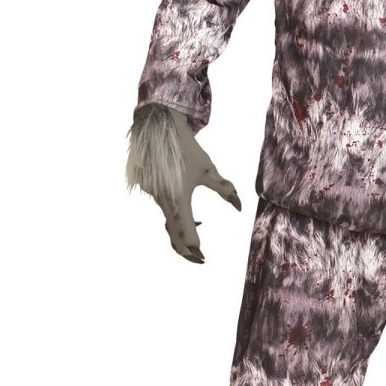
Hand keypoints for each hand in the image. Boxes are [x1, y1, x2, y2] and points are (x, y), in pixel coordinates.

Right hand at [126, 105, 240, 262]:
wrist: (159, 128)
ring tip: (198, 226)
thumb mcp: (208, 170)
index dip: (195, 249)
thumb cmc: (186, 148)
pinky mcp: (146, 188)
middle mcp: (162, 201)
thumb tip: (239, 207)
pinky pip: (161, 206)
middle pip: (172, 235)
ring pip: (166, 220)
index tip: (204, 257)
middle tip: (198, 257)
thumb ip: (225, 190)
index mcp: (179, 199)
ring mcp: (152, 195)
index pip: (187, 234)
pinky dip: (173, 212)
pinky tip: (183, 204)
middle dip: (185, 249)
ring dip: (180, 229)